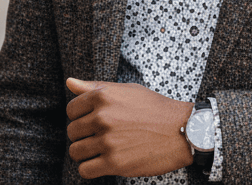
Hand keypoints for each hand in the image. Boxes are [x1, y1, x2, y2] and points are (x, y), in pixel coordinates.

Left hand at [65, 77, 194, 178]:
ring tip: (102, 150)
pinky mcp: (114, 163)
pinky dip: (91, 169)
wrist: (182, 130)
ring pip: (76, 152)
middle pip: (72, 132)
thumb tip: (69, 82)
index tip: (94, 122)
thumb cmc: (155, 109)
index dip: (81, 117)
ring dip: (86, 153)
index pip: (71, 110)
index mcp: (103, 96)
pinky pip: (85, 170)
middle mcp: (103, 117)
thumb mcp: (127, 90)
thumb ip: (95, 87)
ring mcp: (108, 141)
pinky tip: (103, 163)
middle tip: (102, 137)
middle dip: (83, 136)